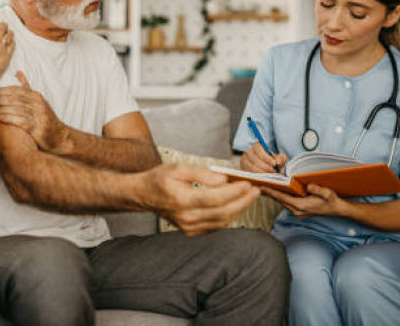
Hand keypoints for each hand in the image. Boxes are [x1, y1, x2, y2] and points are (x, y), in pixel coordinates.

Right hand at [0, 19, 13, 84]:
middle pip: (0, 29)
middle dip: (3, 25)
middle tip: (4, 24)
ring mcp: (0, 48)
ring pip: (7, 36)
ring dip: (9, 32)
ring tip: (10, 31)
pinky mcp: (6, 56)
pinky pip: (12, 46)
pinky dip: (13, 43)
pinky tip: (13, 42)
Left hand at [0, 72, 68, 153]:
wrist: (60, 136)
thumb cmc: (44, 118)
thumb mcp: (38, 100)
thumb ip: (27, 87)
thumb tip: (18, 72)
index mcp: (36, 96)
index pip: (15, 90)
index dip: (1, 90)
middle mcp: (38, 104)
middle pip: (14, 98)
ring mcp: (38, 115)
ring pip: (16, 109)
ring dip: (1, 109)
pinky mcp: (37, 127)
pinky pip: (20, 121)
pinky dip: (8, 118)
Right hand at [142, 164, 259, 235]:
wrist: (144, 195)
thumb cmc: (160, 179)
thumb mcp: (178, 168)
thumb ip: (202, 174)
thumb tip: (223, 179)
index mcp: (181, 200)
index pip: (215, 199)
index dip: (234, 192)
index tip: (247, 184)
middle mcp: (186, 217)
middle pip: (222, 213)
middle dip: (242, 202)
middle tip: (255, 190)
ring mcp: (188, 227)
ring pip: (221, 222)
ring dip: (238, 209)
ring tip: (249, 196)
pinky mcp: (191, 232)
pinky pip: (215, 226)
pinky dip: (228, 216)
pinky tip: (234, 204)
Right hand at [240, 142, 286, 172]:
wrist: (264, 163)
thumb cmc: (271, 159)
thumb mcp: (278, 157)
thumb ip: (281, 158)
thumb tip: (279, 162)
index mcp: (256, 145)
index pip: (259, 150)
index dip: (267, 158)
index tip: (274, 164)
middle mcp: (248, 151)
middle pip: (255, 160)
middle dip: (266, 167)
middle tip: (274, 172)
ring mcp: (244, 160)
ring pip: (252, 168)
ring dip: (263, 172)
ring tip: (270, 175)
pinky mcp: (243, 168)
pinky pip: (249, 173)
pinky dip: (258, 176)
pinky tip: (265, 178)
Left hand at [261, 183, 344, 218]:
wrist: (336, 209)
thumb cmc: (331, 200)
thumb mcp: (328, 193)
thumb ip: (318, 190)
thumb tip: (309, 186)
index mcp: (302, 206)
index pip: (282, 198)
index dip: (271, 192)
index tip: (261, 187)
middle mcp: (297, 210)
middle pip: (279, 200)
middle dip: (268, 193)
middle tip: (256, 185)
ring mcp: (297, 212)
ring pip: (281, 202)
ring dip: (273, 195)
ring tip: (262, 186)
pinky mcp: (298, 211)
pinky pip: (285, 203)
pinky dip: (279, 197)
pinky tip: (274, 191)